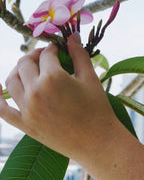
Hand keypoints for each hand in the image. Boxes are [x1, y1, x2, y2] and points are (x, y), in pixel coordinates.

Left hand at [0, 34, 116, 161]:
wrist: (98, 143)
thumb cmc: (98, 111)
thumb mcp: (91, 79)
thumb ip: (80, 55)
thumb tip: (72, 36)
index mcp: (53, 78)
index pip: (46, 54)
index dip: (53, 50)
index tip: (58, 51)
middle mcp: (36, 92)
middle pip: (25, 64)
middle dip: (35, 56)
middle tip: (46, 58)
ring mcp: (28, 110)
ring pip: (11, 82)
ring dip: (18, 71)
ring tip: (30, 71)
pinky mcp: (26, 126)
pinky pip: (3, 111)